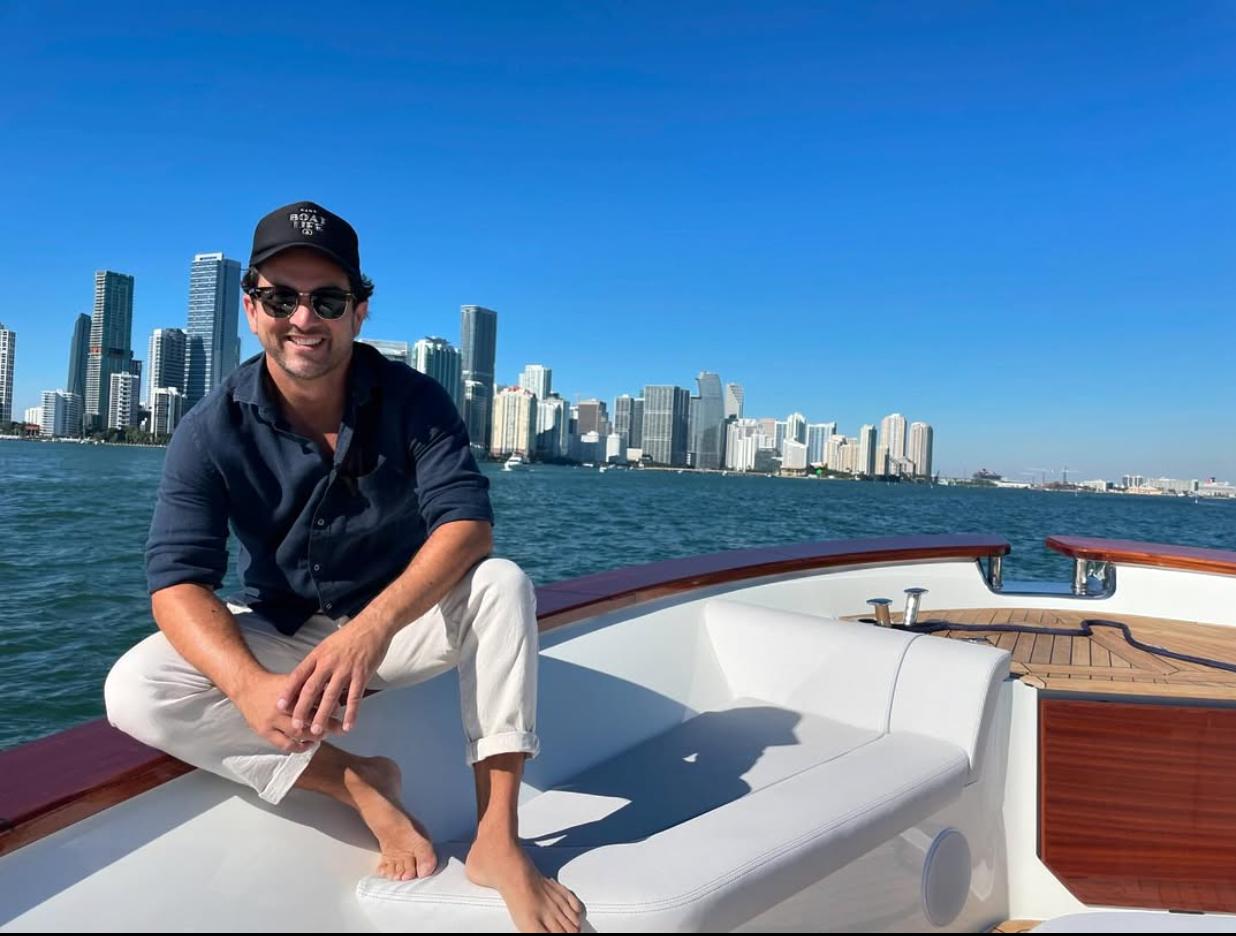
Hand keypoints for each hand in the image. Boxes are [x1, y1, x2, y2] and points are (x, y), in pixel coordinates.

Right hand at [235, 671, 340, 752]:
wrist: (247, 687)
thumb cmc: (274, 684)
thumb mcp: (293, 680)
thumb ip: (311, 687)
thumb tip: (334, 692)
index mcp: (291, 691)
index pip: (315, 701)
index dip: (330, 707)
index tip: (341, 711)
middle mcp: (282, 706)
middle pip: (309, 718)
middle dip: (326, 725)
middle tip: (339, 729)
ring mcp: (272, 720)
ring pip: (298, 732)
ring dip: (314, 736)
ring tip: (323, 735)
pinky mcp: (264, 731)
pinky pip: (284, 744)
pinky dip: (298, 747)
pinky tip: (308, 745)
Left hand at [278, 619, 391, 735]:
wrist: (372, 626)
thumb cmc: (349, 636)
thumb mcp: (326, 645)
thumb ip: (316, 663)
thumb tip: (305, 680)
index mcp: (318, 655)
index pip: (298, 675)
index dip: (288, 691)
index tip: (279, 706)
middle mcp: (329, 663)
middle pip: (311, 689)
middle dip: (302, 709)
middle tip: (295, 725)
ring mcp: (346, 669)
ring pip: (331, 696)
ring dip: (323, 715)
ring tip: (316, 731)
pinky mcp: (362, 674)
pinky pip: (355, 697)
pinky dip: (351, 713)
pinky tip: (348, 726)